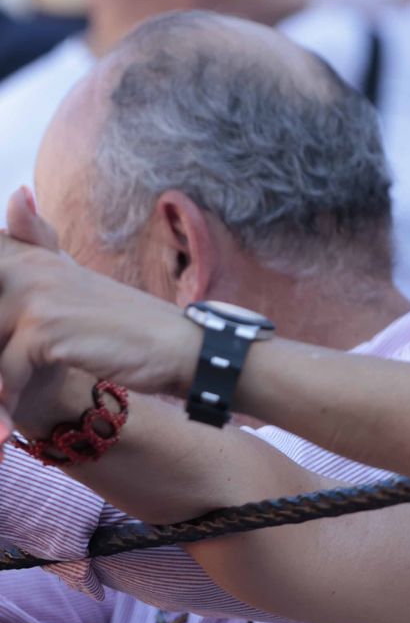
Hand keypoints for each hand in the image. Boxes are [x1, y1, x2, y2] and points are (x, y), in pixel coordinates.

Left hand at [0, 188, 196, 440]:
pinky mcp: (44, 328)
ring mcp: (36, 294)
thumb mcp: (75, 289)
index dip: (1, 318)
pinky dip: (7, 399)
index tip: (13, 338)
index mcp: (33, 255)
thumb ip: (37, 259)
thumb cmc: (125, 327)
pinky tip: (12, 422)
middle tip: (11, 374)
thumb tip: (15, 200)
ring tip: (4, 414)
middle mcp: (29, 265)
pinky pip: (4, 371)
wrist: (179, 347)